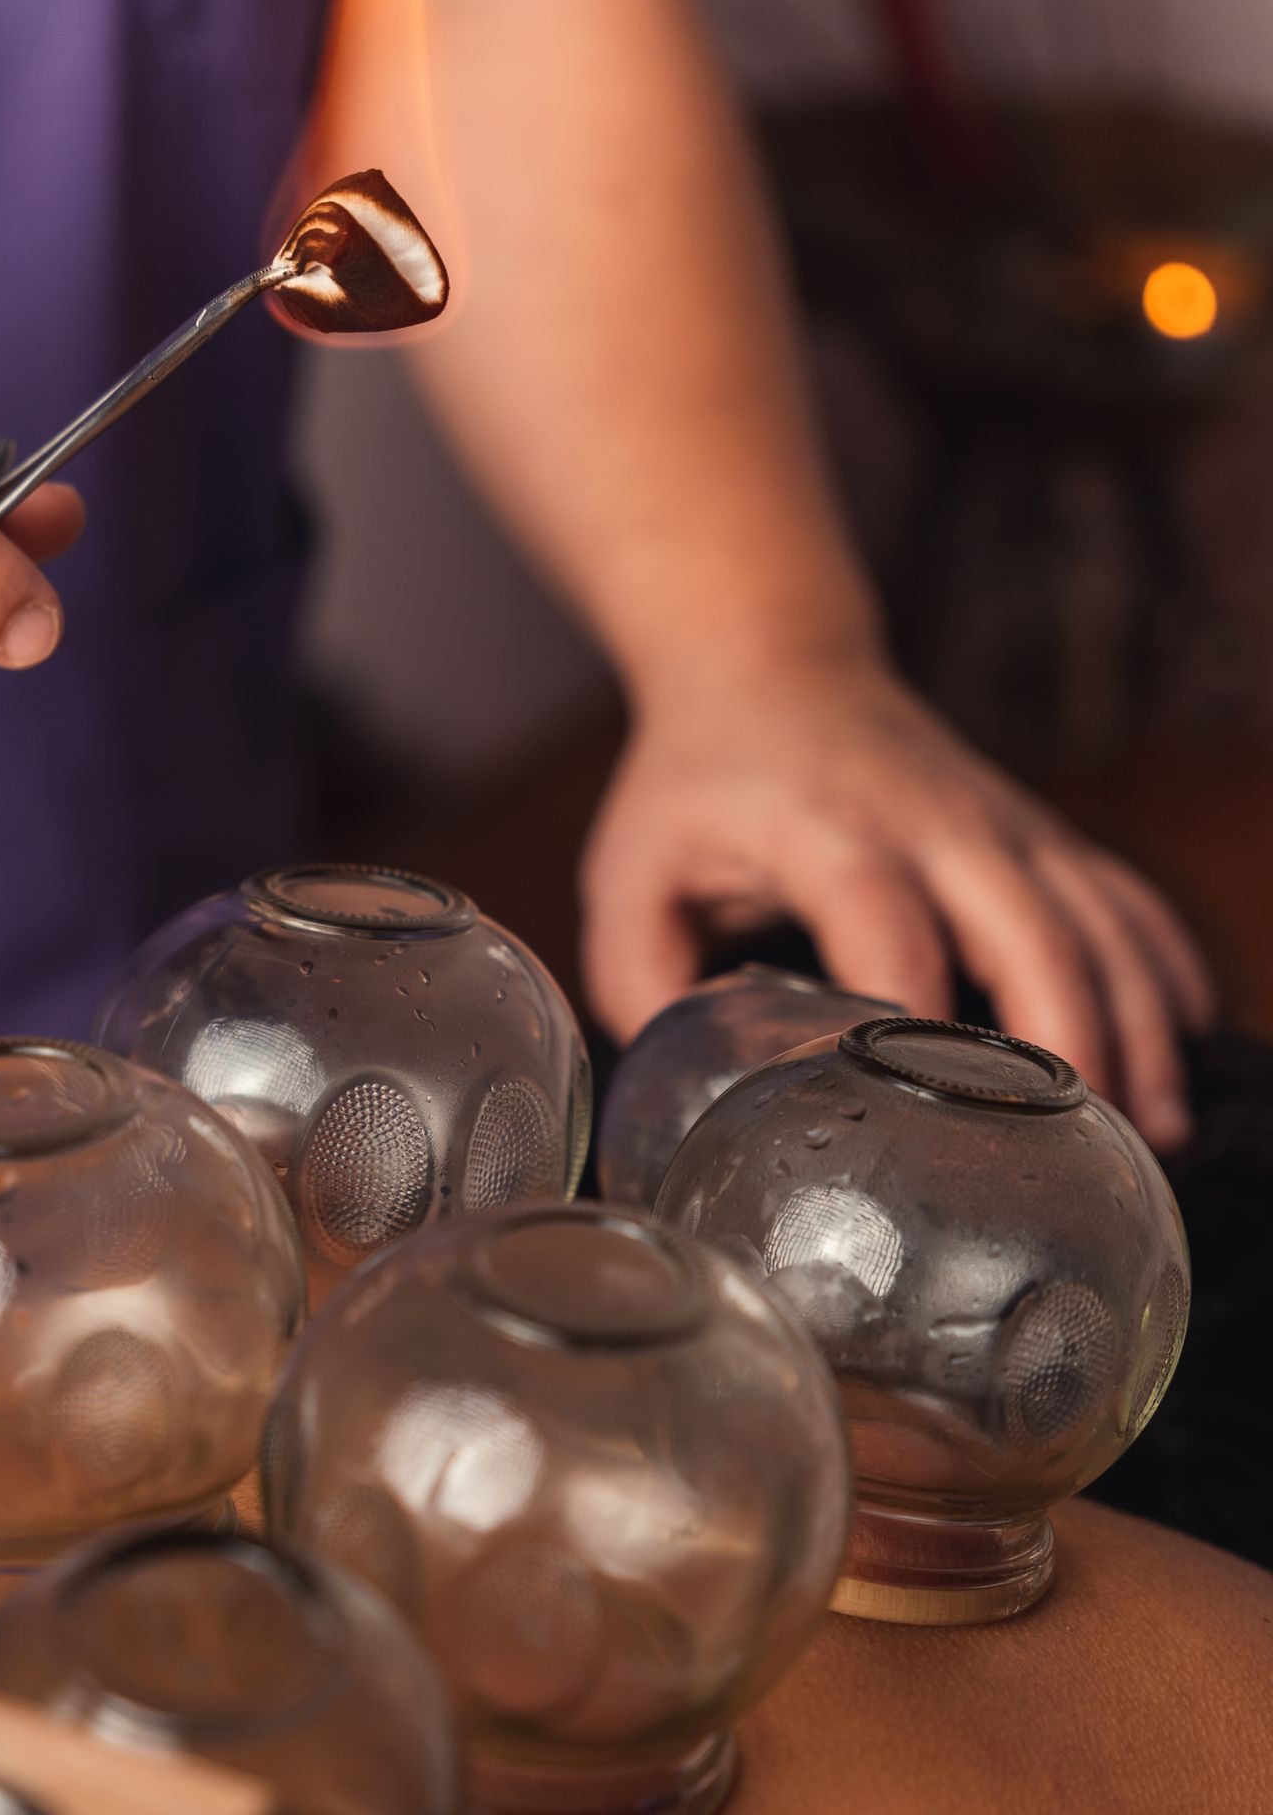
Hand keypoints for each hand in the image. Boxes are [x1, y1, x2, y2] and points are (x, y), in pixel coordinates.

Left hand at [580, 661, 1214, 1149]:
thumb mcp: (630, 879)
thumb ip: (644, 989)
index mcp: (826, 830)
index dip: (913, 1018)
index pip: (887, 925)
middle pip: (1029, 929)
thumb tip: (697, 1097)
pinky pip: (1122, 898)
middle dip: (1063, 1044)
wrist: (770, 665)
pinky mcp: (1035, 832)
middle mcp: (933, 820)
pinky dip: (1162, 968)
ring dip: (1134, 1023)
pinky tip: (1183, 1043)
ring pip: (1097, 920)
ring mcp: (999, 822)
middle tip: (1075, 1149)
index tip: (923, 1109)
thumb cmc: (695, 787)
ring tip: (1153, 1130)